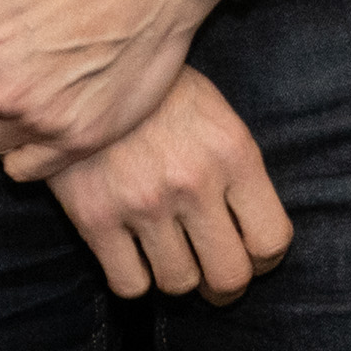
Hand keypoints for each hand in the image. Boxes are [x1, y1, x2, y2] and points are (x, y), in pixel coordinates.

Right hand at [46, 67, 294, 302]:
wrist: (79, 64)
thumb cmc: (158, 93)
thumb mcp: (216, 114)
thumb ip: (238, 171)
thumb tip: (251, 231)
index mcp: (232, 153)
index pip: (271, 241)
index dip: (265, 261)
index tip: (251, 257)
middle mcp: (192, 183)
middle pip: (228, 278)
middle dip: (225, 286)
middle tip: (212, 275)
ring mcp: (143, 203)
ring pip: (178, 284)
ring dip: (177, 276)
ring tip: (169, 254)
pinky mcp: (95, 217)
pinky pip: (130, 285)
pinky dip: (134, 278)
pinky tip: (132, 253)